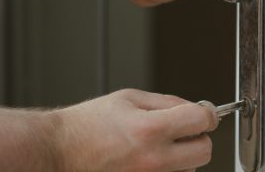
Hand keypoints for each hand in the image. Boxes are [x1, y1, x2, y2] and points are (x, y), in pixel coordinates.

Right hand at [47, 89, 217, 171]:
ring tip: (155, 146)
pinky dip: (168, 169)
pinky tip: (148, 159)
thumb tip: (195, 109)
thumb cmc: (87, 125)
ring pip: (190, 169)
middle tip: (182, 130)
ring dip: (182, 156)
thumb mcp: (128, 99)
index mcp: (149, 129)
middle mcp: (153, 159)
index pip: (201, 121)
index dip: (206, 114)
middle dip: (197, 137)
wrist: (59, 152)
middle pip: (205, 151)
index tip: (203, 114)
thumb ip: (167, 102)